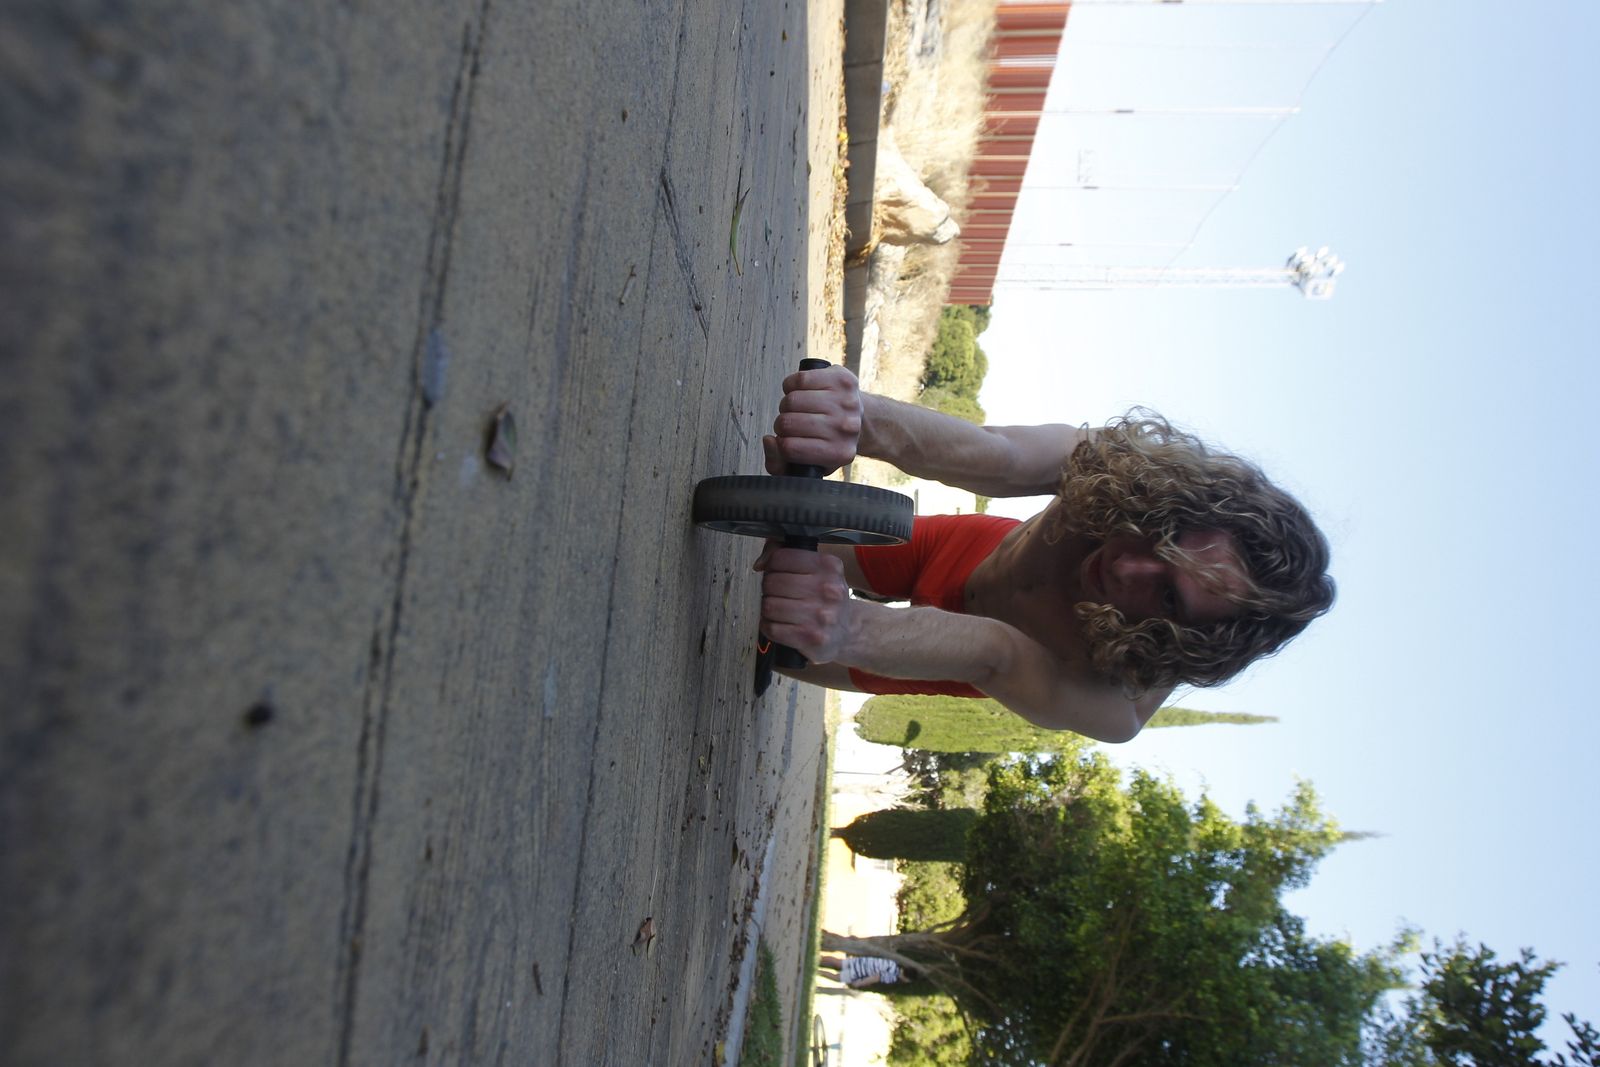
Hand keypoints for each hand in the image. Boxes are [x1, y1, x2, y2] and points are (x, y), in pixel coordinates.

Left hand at [753, 543, 852, 662]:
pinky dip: (769, 625)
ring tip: (779, 608)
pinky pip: (772, 628)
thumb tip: (760, 564)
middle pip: (772, 582)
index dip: (772, 565)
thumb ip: (786, 555)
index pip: (781, 557)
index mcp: (829, 567)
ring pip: (769, 605)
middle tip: (777, 592)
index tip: (776, 572)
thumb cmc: (826, 598)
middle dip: (768, 587)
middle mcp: (828, 590)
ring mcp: (820, 616)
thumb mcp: (819, 569)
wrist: (847, 632)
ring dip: (768, 608)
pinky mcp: (810, 638)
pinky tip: (779, 623)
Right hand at [762, 364, 861, 475]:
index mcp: (839, 453)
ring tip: (796, 409)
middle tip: (792, 424)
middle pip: (788, 423)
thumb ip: (778, 465)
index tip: (788, 441)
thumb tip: (769, 440)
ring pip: (792, 400)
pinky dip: (791, 385)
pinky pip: (799, 379)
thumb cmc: (827, 442)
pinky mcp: (841, 379)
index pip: (789, 448)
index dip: (780, 444)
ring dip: (787, 405)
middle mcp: (846, 428)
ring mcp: (846, 401)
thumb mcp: (806, 466)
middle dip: (782, 423)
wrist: (861, 419)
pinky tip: (800, 392)